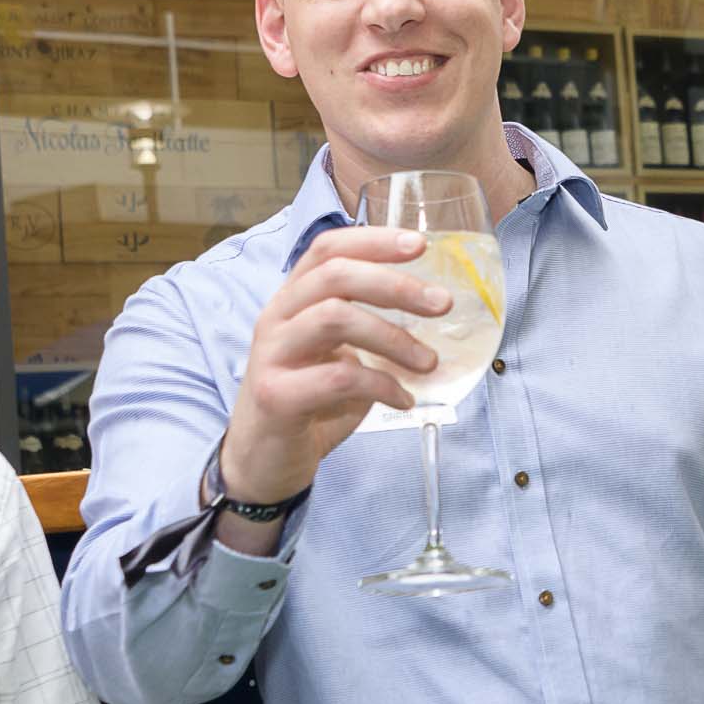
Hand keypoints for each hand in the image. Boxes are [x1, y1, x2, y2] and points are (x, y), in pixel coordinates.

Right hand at [215, 225, 452, 505]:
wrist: (261, 462)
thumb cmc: (307, 403)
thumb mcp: (336, 354)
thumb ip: (366, 326)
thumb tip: (429, 308)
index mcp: (292, 300)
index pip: (327, 249)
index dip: (372, 241)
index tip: (418, 244)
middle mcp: (277, 318)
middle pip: (335, 275)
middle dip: (395, 284)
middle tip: (441, 304)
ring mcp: (272, 355)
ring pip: (335, 318)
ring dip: (393, 337)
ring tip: (428, 362)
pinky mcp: (276, 396)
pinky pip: (338, 378)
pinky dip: (382, 385)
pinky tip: (403, 399)